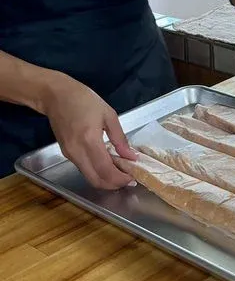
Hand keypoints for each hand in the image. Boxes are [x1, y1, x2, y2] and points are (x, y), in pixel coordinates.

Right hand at [43, 73, 136, 189]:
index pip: (106, 171)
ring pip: (89, 177)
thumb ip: (120, 137)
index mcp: (90, 140)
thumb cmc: (83, 99)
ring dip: (106, 179)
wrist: (56, 95)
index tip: (133, 177)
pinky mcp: (66, 154)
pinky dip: (97, 172)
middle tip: (128, 179)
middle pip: (96, 181)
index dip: (120, 179)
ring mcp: (69, 155)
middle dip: (114, 184)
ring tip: (120, 171)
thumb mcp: (108, 114)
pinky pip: (84, 169)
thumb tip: (131, 156)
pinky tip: (107, 164)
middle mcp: (77, 152)